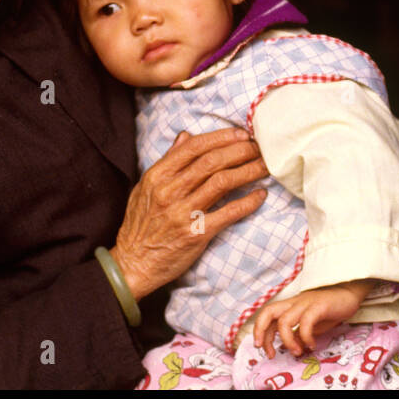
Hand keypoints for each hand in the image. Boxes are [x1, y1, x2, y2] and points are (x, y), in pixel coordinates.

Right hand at [110, 128, 268, 300]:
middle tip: (259, 148)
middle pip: (212, 161)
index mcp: (157, 176)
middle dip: (240, 151)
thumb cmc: (140, 224)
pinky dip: (248, 202)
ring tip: (265, 166)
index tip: (242, 134)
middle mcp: (169, 191)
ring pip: (223, 182)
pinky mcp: (196, 234)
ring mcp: (183, 213)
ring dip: (248, 171)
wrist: (133, 263)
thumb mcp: (145, 187)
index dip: (221, 137)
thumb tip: (186, 135)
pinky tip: (260, 195)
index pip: (194, 147)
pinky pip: (228, 213)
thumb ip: (168, 161)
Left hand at [252, 280, 371, 358]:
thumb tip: (293, 347)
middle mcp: (294, 303)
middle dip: (261, 332)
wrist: (349, 293)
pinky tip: (312, 345)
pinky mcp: (318, 306)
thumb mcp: (311, 325)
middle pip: (268, 312)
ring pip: (284, 321)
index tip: (264, 350)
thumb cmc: (329, 309)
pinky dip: (306, 337)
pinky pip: (306, 322)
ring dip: (287, 341)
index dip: (260, 332)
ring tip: (297, 352)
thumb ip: (300, 334)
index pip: (266, 315)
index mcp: (289, 306)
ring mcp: (305, 303)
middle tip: (267, 351)